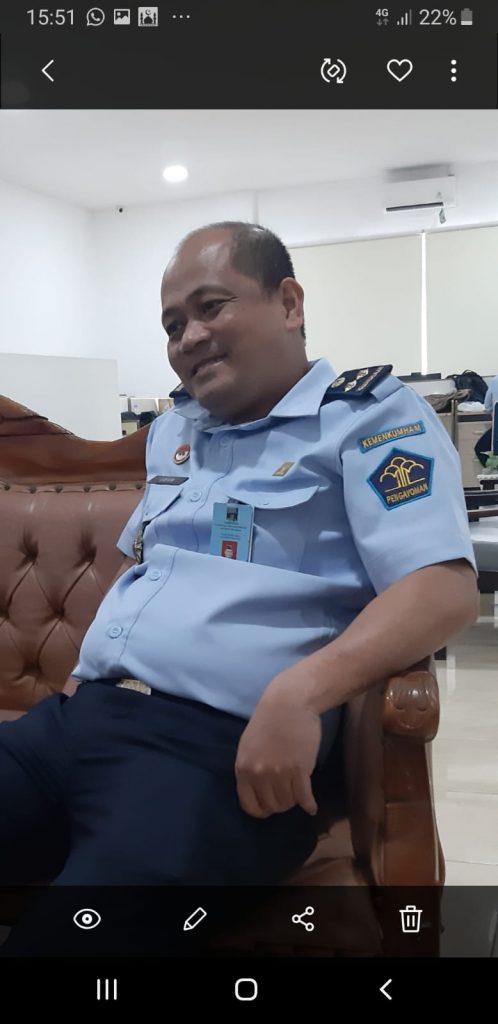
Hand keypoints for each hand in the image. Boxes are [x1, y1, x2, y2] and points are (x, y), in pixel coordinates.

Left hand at [235, 678, 321, 818]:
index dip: (261, 810)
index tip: (269, 807)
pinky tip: (311, 807)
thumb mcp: (248, 745)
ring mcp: (280, 773)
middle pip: (271, 806)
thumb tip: (257, 790)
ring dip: (293, 800)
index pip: (249, 805)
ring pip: (288, 802)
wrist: (290, 702)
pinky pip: (304, 797)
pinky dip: (309, 805)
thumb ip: (250, 768)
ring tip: (297, 792)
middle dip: (280, 804)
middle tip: (286, 796)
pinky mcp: (300, 770)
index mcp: (243, 768)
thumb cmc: (268, 720)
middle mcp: (259, 774)